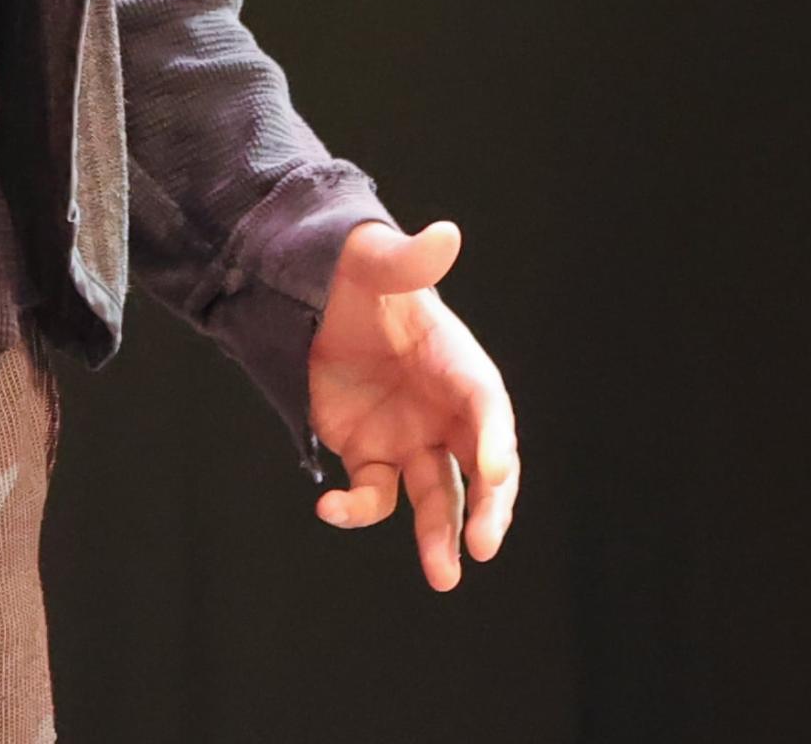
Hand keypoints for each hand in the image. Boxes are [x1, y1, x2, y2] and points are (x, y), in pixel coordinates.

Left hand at [304, 216, 522, 590]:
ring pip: (436, 498)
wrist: (315, 296)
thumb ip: (409, 257)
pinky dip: (356, 510)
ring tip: (445, 576)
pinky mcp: (369, 455)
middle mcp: (444, 410)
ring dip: (440, 537)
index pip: (487, 406)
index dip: (493, 438)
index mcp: (458, 363)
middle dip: (488, 507)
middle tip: (487, 545)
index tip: (494, 471)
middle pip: (478, 468)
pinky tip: (328, 507)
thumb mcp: (378, 260)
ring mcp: (409, 437)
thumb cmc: (361, 273)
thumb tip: (443, 235)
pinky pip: (372, 496)